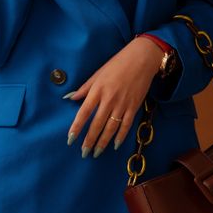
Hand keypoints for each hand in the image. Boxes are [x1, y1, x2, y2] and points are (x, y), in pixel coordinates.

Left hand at [64, 37, 162, 157]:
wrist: (142, 58)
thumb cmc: (118, 64)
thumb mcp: (98, 73)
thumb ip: (84, 88)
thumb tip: (69, 98)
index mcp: (98, 90)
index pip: (84, 113)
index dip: (77, 127)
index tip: (70, 139)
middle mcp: (109, 99)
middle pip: (97, 124)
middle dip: (89, 141)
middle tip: (84, 153)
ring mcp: (123, 104)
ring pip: (111, 128)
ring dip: (103, 142)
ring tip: (96, 153)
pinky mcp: (134, 106)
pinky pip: (126, 125)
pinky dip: (121, 136)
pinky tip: (116, 145)